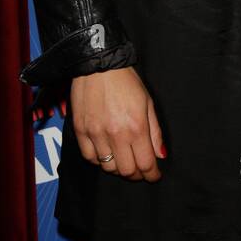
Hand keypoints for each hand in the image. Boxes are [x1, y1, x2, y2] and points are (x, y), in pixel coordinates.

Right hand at [70, 66, 164, 180]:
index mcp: (136, 127)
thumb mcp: (148, 103)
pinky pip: (90, 157)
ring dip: (118, 168)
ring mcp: (96, 134)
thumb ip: (155, 132)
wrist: (99, 65)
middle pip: (127, 170)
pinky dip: (99, 160)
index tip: (154, 175)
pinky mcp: (80, 131)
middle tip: (140, 170)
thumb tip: (160, 154)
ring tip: (124, 160)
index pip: (145, 164)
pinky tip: (106, 154)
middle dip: (137, 174)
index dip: (151, 175)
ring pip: (107, 167)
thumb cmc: (126, 81)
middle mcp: (116, 134)